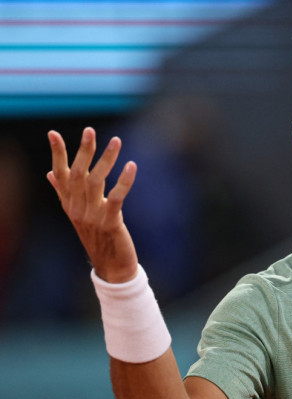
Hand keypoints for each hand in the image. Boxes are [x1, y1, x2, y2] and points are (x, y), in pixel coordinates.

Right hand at [47, 127, 138, 282]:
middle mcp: (76, 209)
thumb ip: (64, 192)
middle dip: (84, 150)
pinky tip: (131, 165)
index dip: (57, 154)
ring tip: (117, 141)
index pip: (60, 174)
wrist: (111, 266)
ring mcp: (92, 217)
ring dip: (107, 160)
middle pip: (78, 174)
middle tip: (90, 130)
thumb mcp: (78, 213)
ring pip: (96, 182)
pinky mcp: (110, 223)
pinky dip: (124, 181)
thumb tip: (50, 173)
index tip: (53, 133)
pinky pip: (116, 198)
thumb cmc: (97, 236)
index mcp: (68, 204)